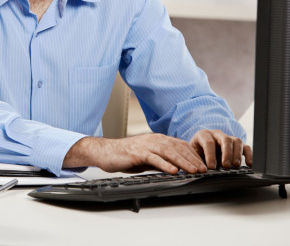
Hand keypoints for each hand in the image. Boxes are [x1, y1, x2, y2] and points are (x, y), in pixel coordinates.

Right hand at [64, 134, 207, 174]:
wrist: (106, 152)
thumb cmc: (126, 155)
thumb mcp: (147, 157)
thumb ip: (161, 160)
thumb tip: (176, 168)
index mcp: (157, 139)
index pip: (179, 145)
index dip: (192, 155)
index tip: (203, 164)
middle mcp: (153, 140)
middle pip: (177, 148)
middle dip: (191, 159)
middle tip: (203, 169)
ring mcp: (146, 145)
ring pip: (168, 152)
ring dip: (182, 161)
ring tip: (193, 170)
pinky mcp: (138, 153)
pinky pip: (154, 158)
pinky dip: (165, 164)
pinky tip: (173, 171)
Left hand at [190, 129, 252, 168]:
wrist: (200, 147)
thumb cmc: (196, 151)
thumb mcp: (192, 154)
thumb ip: (196, 160)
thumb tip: (199, 170)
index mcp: (204, 135)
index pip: (208, 142)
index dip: (210, 155)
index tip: (211, 167)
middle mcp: (217, 134)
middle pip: (225, 139)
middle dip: (226, 153)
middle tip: (226, 166)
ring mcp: (228, 138)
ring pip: (236, 141)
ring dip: (237, 154)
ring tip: (236, 165)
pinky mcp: (236, 145)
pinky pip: (245, 146)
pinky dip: (249, 154)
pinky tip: (249, 164)